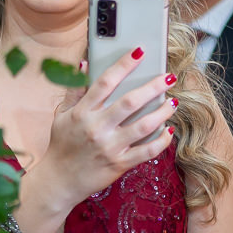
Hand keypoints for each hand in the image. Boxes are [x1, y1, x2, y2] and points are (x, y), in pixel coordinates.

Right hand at [35, 47, 175, 209]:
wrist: (58, 181)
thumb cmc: (61, 145)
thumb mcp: (61, 116)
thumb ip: (74, 90)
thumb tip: (85, 64)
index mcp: (82, 112)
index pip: (105, 82)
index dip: (123, 64)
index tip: (140, 52)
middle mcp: (97, 128)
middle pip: (130, 102)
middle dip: (153, 87)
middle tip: (168, 77)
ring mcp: (110, 147)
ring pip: (144, 126)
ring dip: (162, 112)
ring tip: (173, 102)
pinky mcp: (119, 164)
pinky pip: (147, 151)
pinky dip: (161, 141)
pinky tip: (168, 130)